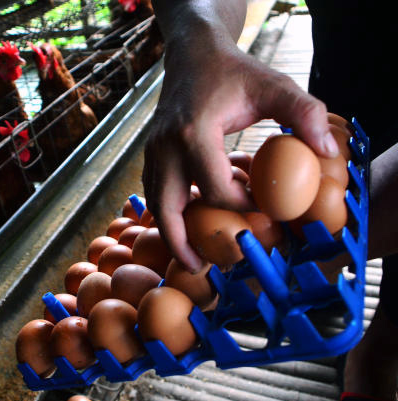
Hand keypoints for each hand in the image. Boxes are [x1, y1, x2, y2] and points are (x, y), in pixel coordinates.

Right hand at [143, 33, 338, 272]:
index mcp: (193, 132)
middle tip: (200, 269)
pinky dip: (167, 211)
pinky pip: (153, 190)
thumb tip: (326, 153)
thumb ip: (304, 113)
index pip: (213, 187)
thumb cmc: (233, 71)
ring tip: (192, 256)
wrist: (192, 55)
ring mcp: (152, 150)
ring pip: (154, 203)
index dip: (240, 205)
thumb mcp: (274, 84)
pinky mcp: (150, 153)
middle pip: (166, 207)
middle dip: (181, 242)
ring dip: (171, 231)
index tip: (263, 210)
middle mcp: (165, 146)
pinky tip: (188, 221)